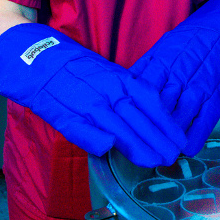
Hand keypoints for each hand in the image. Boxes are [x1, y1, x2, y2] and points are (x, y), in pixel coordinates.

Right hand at [0, 23, 186, 166]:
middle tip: (173, 155)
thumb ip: (129, 92)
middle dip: (157, 138)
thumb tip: (154, 110)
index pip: (149, 101)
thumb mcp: (110, 74)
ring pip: (115, 125)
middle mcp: (106, 90)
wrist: (40, 59)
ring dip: (135, 144)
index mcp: (120, 79)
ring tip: (153, 160)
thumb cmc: (80, 69)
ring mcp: (85, 102)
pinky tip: (109, 147)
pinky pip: (80, 128)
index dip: (165, 121)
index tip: (180, 138)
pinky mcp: (63, 114)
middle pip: (137, 117)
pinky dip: (93, 137)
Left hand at [131, 0, 219, 155]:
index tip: (122, 126)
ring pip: (179, 119)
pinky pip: (204, 123)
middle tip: (136, 147)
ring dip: (167, 139)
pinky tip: (185, 149)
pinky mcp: (216, 99)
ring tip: (157, 153)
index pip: (142, 92)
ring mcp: (200, 89)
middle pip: (159, 109)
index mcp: (164, 63)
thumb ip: (143, 68)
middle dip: (146, 130)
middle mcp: (181, 78)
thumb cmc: (187, 44)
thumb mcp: (161, 48)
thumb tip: (121, 88)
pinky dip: (193, 138)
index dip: (132, 111)